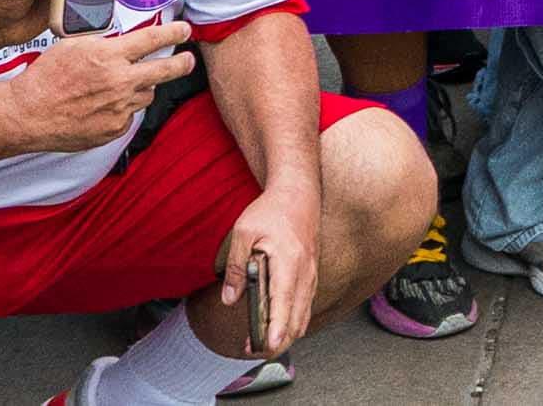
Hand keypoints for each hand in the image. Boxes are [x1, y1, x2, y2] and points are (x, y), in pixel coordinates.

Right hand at [0, 18, 194, 151]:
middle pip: (165, 70)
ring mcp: (119, 108)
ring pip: (146, 94)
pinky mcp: (113, 129)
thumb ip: (103, 44)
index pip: (153, 40)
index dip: (174, 33)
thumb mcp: (73, 46)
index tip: (185, 30)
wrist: (26, 114)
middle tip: (188, 60)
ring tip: (120, 87)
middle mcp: (120, 82)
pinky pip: (129, 115)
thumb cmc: (44, 79)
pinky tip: (103, 107)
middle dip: (182, 64)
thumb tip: (121, 44)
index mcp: (109, 56)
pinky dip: (123, 110)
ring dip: (141, 88)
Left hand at [217, 187, 320, 355]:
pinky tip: (279, 326)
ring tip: (260, 344)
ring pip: (303, 314)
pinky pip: (305, 304)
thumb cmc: (271, 209)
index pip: (284, 302)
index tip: (269, 346)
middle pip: (297, 316)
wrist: (299, 191)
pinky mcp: (311, 273)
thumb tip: (230, 299)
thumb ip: (236, 266)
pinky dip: (293, 320)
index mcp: (289, 261)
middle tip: (252, 351)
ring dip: (285, 333)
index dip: (277, 327)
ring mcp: (311, 273)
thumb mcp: (244, 232)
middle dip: (278, 340)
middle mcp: (305, 271)